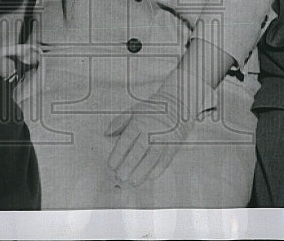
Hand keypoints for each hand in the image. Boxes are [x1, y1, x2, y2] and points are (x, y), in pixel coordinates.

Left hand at [105, 70, 215, 186]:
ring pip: (152, 156)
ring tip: (133, 182)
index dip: (118, 153)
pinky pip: (166, 158)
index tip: (111, 165)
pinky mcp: (175, 142)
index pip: (127, 139)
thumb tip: (105, 134)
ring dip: (142, 170)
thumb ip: (119, 122)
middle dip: (129, 164)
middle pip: (139, 149)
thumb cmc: (153, 108)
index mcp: (139, 121)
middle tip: (120, 177)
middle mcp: (151, 129)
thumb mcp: (134, 110)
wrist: (178, 101)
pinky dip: (159, 168)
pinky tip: (151, 177)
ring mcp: (164, 136)